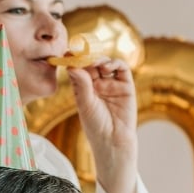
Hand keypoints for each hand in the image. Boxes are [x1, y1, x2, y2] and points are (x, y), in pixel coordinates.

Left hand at [66, 59, 138, 192]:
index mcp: (84, 87)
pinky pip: (122, 69)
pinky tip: (107, 67)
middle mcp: (98, 84)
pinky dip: (115, 64)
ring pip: (106, 63)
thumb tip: (73, 65)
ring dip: (101, 59)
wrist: (113, 140)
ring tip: (96, 63)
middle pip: (93, 63)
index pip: (78, 68)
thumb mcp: (85, 104)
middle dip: (87, 56)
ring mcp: (112, 84)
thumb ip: (81, 84)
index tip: (67, 52)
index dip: (74, 59)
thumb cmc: (96, 126)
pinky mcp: (126, 86)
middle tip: (82, 52)